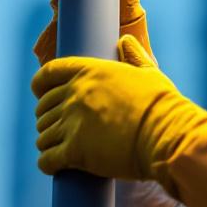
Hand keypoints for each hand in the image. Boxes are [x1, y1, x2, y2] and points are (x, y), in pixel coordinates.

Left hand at [32, 35, 204, 178]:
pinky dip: (47, 164)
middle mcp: (76, 94)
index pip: (49, 73)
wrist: (167, 135)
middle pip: (44, 107)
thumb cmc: (162, 106)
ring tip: (55, 149)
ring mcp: (72, 123)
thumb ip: (134, 56)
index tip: (40, 94)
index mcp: (90, 71)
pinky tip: (53, 166)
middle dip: (47, 118)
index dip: (40, 85)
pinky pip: (47, 159)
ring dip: (47, 142)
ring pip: (43, 135)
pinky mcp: (74, 151)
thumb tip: (125, 40)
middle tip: (57, 128)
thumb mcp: (148, 73)